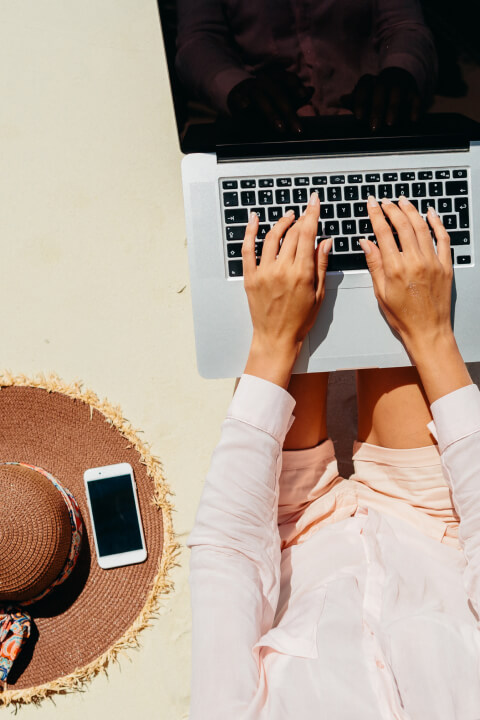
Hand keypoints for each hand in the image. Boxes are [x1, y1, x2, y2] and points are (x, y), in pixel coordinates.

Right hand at [227, 64, 312, 135]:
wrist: (238, 94)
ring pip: (261, 98)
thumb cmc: (265, 98)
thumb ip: (295, 96)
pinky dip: (244, 104)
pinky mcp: (236, 98)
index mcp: (275, 79)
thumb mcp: (281, 96)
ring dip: (271, 114)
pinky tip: (247, 108)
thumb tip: (311, 90)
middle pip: (277, 94)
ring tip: (281, 128)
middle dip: (288, 112)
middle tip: (298, 129)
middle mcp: (263, 82)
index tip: (303, 95)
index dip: (295, 86)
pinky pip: (241, 101)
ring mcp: (249, 89)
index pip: (287, 79)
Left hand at [242, 192, 331, 387]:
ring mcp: (264, 272)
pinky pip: (247, 250)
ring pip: (271, 237)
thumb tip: (325, 242)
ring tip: (288, 217)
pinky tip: (254, 220)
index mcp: (302, 273)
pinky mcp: (250, 277)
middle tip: (305, 213)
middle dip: (300, 219)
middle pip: (292, 234)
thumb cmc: (299, 321)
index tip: (314, 202)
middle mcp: (282, 269)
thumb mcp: (318, 294)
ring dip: (281, 223)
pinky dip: (249, 232)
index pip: (308, 234)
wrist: (276, 338)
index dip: (312, 214)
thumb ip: (321, 266)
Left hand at [342, 68, 420, 131]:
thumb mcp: (364, 96)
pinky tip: (412, 120)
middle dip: (377, 109)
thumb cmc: (376, 94)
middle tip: (374, 128)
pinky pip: (416, 99)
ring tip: (390, 123)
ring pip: (398, 93)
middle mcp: (386, 80)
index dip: (360, 100)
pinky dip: (415, 109)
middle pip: (381, 89)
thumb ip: (354, 101)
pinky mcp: (414, 92)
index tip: (359, 117)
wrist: (400, 78)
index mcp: (371, 81)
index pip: (364, 86)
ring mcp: (401, 85)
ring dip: (394, 108)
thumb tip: (340, 100)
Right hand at [359, 196, 470, 402]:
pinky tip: (431, 214)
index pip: (383, 233)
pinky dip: (437, 223)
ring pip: (422, 227)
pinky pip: (443, 238)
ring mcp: (432, 262)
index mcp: (395, 269)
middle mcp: (415, 262)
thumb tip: (366, 243)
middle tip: (385, 202)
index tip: (372, 204)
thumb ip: (374, 265)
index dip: (376, 215)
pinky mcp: (445, 266)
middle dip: (392, 209)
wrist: (428, 331)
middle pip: (403, 225)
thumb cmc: (403, 317)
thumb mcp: (381, 292)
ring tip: (403, 202)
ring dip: (411, 211)